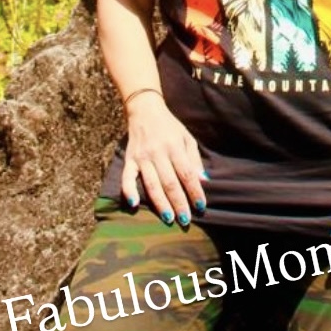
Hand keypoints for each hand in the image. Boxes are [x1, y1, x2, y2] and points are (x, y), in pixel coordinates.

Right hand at [122, 93, 206, 224]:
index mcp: (174, 146)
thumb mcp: (186, 137)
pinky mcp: (129, 160)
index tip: (202, 206)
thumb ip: (194, 159)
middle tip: (186, 220)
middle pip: (170, 182)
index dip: (195, 191)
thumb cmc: (169, 126)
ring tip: (169, 218)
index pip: (187, 173)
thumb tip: (203, 181)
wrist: (144, 110)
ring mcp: (142, 157)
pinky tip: (134, 204)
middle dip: (179, 202)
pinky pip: (127, 177)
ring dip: (161, 203)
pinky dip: (129, 191)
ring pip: (152, 184)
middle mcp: (158, 153)